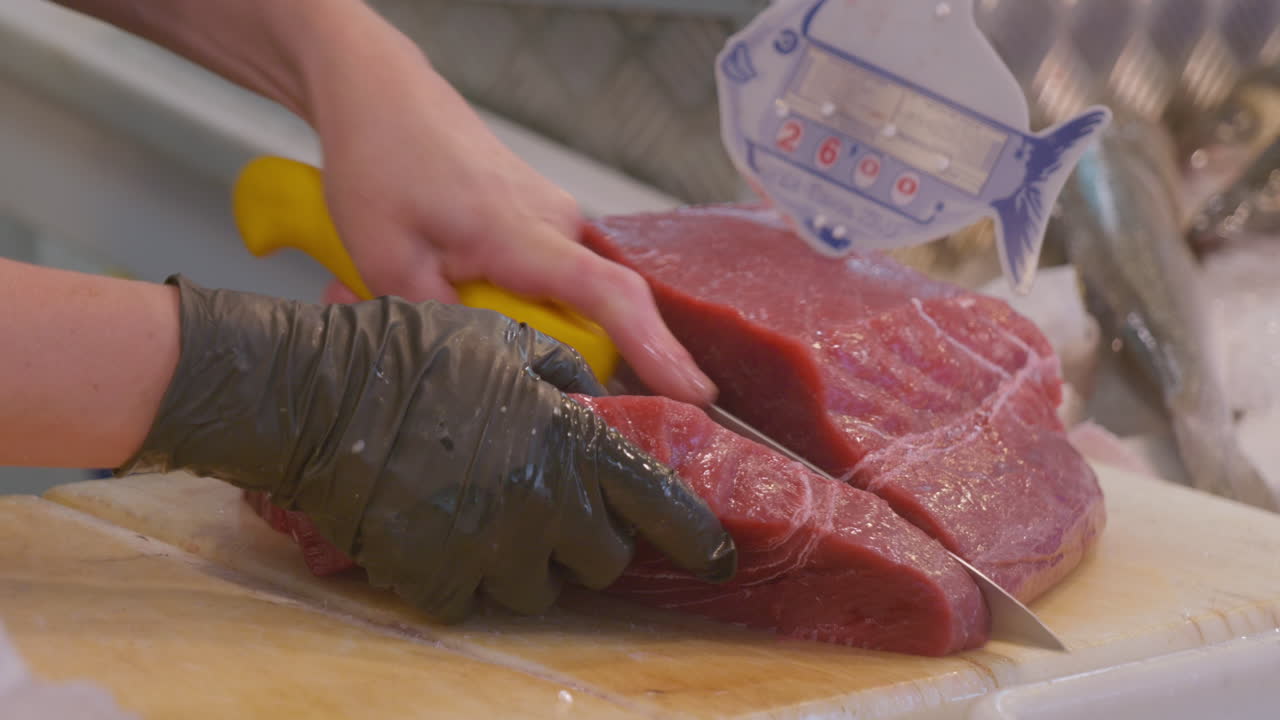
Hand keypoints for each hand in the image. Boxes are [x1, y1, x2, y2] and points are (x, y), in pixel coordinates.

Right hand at [120, 277, 736, 620]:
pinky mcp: (435, 581)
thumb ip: (565, 376)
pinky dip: (461, 576)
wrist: (312, 395)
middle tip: (551, 508)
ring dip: (524, 561)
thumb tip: (600, 405)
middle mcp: (541, 503)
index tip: (714, 556)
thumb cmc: (406, 353)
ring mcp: (488, 548)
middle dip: (587, 539)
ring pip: (539, 588)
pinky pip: (472, 600)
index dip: (694, 537)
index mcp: (568, 440)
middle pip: (603, 559)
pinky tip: (436, 531)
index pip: (658, 504)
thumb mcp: (502, 338)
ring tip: (483, 515)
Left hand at [307, 40, 715, 405]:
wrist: (383, 95)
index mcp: (526, 235)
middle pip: (590, 320)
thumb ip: (440, 327)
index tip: (695, 392)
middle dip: (535, 351)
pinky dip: (503, 292)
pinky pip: (545, 277)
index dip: (656, 351)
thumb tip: (478, 378)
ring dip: (506, 318)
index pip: (612, 298)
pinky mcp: (542, 221)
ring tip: (430, 292)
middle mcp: (559, 225)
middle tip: (459, 345)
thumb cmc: (384, 160)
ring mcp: (555, 220)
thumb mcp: (387, 260)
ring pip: (561, 300)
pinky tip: (447, 278)